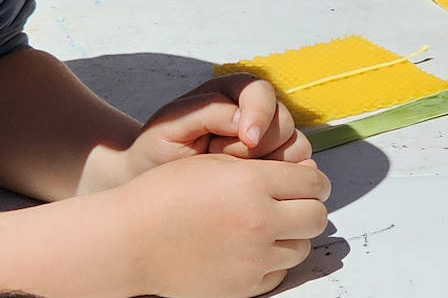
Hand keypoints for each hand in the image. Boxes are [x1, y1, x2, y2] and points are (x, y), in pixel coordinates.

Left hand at [80, 75, 308, 195]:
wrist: (151, 185)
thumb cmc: (158, 150)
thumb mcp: (172, 125)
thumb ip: (208, 111)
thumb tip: (243, 119)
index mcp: (231, 93)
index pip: (261, 91)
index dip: (260, 113)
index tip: (247, 139)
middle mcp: (254, 114)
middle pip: (284, 121)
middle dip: (260, 145)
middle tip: (222, 159)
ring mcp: (267, 144)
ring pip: (296, 148)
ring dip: (270, 166)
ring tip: (231, 176)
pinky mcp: (273, 171)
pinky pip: (296, 174)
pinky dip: (280, 183)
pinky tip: (249, 190)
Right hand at [109, 154, 329, 297]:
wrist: (131, 240)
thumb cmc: (167, 193)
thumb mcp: (215, 162)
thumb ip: (262, 167)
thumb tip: (304, 174)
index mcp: (252, 182)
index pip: (313, 181)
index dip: (314, 179)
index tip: (307, 180)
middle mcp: (259, 221)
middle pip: (317, 216)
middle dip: (309, 206)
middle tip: (294, 203)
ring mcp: (253, 258)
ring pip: (302, 247)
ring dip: (292, 235)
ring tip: (269, 226)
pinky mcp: (243, 286)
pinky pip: (279, 273)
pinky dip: (274, 261)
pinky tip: (253, 248)